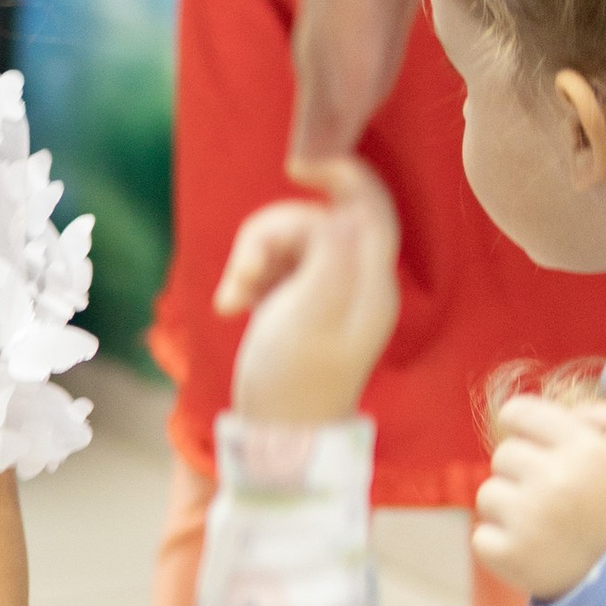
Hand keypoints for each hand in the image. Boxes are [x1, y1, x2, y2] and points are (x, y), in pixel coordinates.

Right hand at [217, 162, 401, 422]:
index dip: (344, 175)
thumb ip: (330, 256)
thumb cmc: (293, 381)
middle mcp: (356, 281)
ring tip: (234, 298)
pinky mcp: (297, 300)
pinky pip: (272, 263)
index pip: (372, 207)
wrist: (276, 437)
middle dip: (270, 234)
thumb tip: (341, 212)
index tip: (300, 167)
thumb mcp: (311, 314)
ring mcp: (325, 290)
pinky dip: (247, 275)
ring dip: (251, 257)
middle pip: (317, 218)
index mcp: (371, 282)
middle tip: (245, 275)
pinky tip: (233, 304)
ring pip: (288, 238)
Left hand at [472, 391, 605, 599]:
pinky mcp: (509, 555)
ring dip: (510, 507)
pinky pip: (481, 536)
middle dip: (524, 471)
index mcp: (585, 448)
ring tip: (547, 526)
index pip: (518, 412)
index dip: (523, 424)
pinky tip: (535, 550)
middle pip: (503, 455)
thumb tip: (566, 411)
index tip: (530, 440)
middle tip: (555, 496)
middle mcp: (553, 479)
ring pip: (488, 494)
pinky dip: (501, 544)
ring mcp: (528, 519)